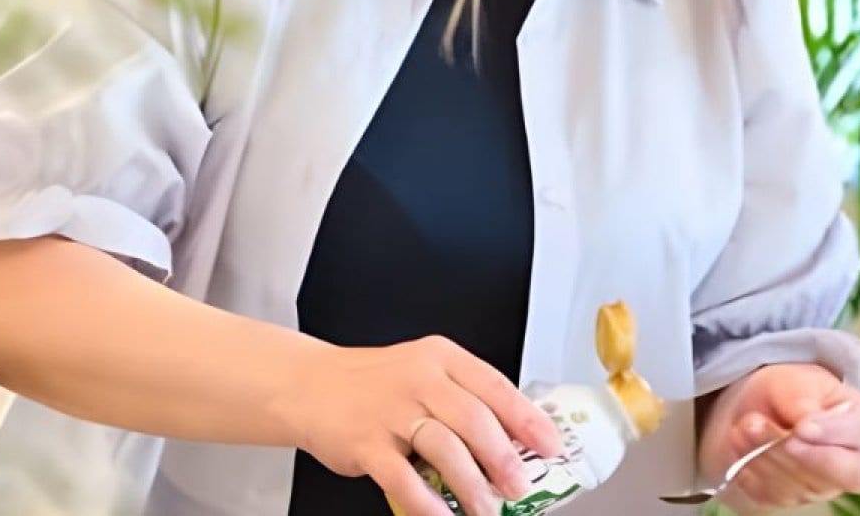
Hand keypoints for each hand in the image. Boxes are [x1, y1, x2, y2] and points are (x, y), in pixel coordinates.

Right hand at [268, 336, 564, 515]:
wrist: (309, 386)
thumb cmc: (374, 384)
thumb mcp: (424, 372)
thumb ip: (464, 399)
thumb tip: (515, 442)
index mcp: (441, 359)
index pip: (495, 387)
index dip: (528, 419)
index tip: (551, 446)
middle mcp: (418, 380)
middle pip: (474, 419)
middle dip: (503, 458)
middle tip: (519, 485)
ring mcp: (390, 411)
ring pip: (444, 449)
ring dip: (471, 485)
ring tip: (485, 509)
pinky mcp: (365, 443)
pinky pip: (403, 478)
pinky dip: (427, 502)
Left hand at [699, 364, 859, 512]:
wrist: (759, 406)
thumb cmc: (790, 389)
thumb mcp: (796, 379)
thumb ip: (803, 399)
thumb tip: (807, 423)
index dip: (829, 438)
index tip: (801, 427)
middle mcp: (851, 465)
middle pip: (830, 474)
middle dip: (787, 450)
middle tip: (756, 422)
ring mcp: (821, 488)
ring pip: (794, 486)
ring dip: (761, 454)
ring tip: (745, 424)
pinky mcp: (789, 499)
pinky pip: (768, 494)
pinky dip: (749, 467)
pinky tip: (740, 443)